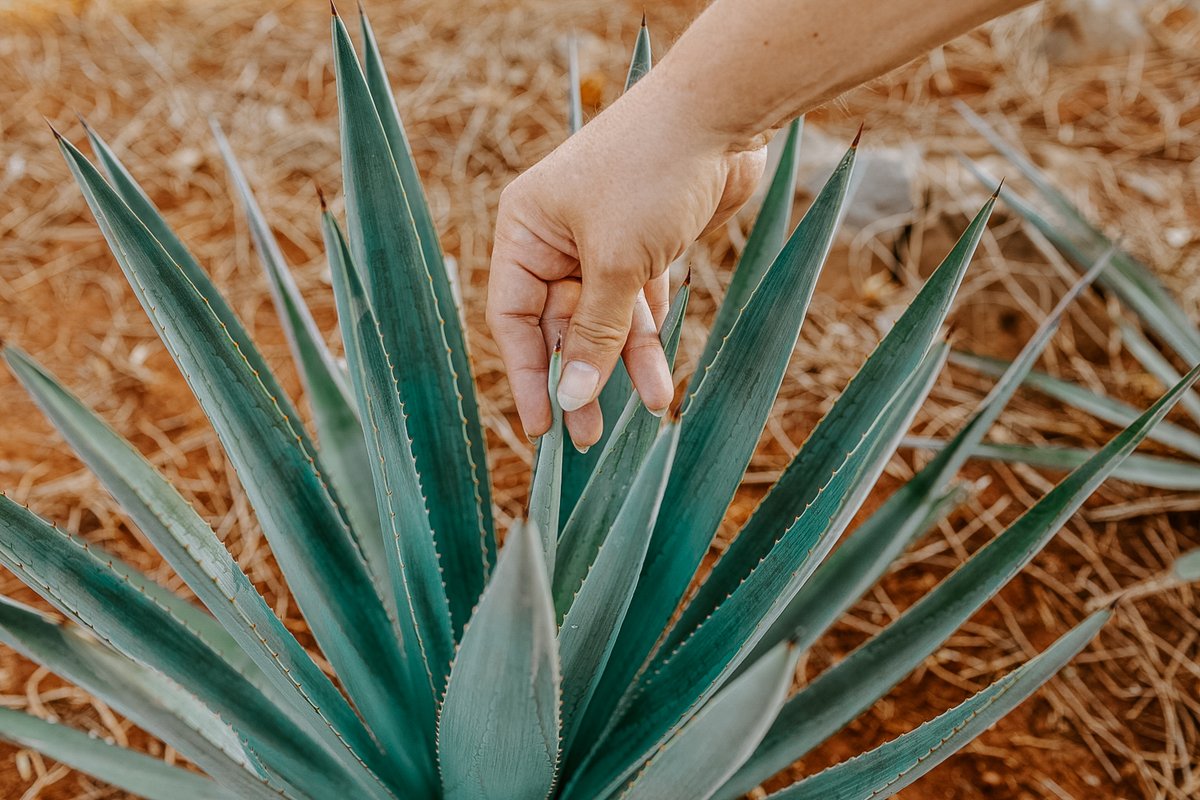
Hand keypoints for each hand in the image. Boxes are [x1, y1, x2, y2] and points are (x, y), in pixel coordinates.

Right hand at [486, 71, 766, 448]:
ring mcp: (600, 242)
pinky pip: (638, 306)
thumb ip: (596, 334)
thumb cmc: (651, 172)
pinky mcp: (643, 247)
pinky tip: (663, 384)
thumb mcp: (617, 262)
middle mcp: (555, 237)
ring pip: (605, 320)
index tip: (542, 426)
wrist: (722, 115)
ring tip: (649, 409)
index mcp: (525, 230)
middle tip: (587, 435)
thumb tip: (572, 397)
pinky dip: (650, 341)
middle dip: (580, 376)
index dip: (527, 375)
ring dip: (626, 364)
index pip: (512, 318)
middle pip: (560, 326)